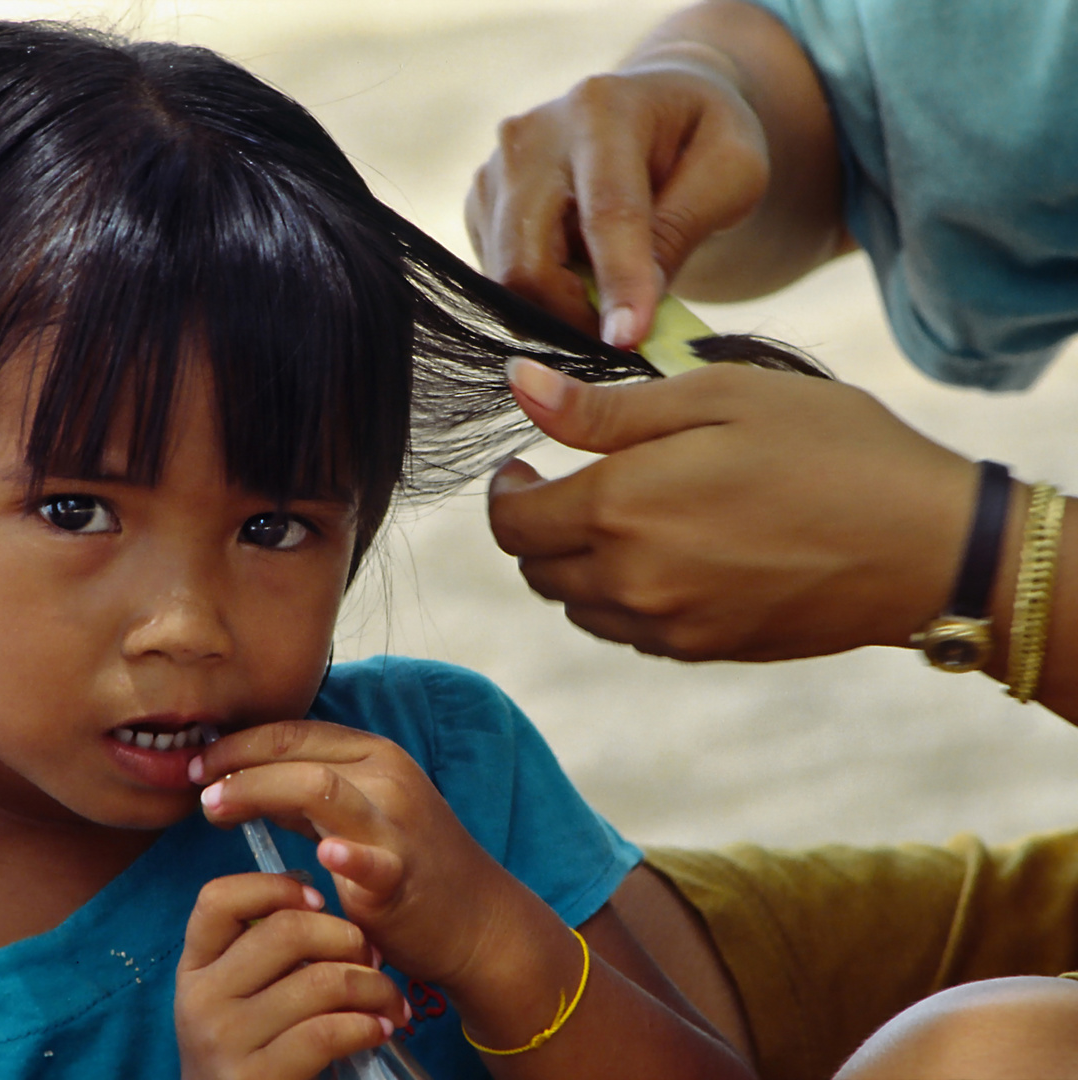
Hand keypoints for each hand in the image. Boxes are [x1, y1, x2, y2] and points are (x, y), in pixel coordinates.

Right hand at [175, 871, 406, 1078]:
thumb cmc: (249, 1052)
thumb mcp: (233, 999)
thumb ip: (261, 955)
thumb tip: (325, 911)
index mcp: (195, 967)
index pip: (218, 898)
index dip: (275, 886)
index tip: (318, 902)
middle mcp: (200, 999)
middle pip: (286, 931)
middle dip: (347, 936)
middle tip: (372, 956)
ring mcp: (224, 1041)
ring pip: (320, 981)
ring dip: (373, 985)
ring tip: (390, 1000)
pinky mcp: (256, 1079)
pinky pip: (327, 1032)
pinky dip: (366, 1025)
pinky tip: (379, 1028)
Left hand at [189, 721, 526, 994]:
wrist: (479, 921)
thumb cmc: (408, 864)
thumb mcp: (355, 813)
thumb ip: (300, 796)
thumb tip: (235, 779)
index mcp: (373, 755)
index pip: (293, 732)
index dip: (239, 743)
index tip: (197, 762)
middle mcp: (387, 776)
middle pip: (297, 753)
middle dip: (236, 764)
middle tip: (193, 783)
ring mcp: (398, 823)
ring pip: (320, 789)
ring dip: (257, 792)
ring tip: (214, 808)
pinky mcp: (406, 874)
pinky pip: (374, 859)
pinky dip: (348, 856)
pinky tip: (324, 857)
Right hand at [464, 59, 766, 346]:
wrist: (651, 108)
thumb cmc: (699, 139)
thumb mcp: (732, 170)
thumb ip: (687, 228)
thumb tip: (631, 309)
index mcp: (601, 110)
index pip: (606, 212)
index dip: (618, 282)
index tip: (628, 339)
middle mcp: (531, 137)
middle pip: (528, 259)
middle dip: (572, 316)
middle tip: (622, 342)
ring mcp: (495, 172)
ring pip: (507, 279)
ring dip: (558, 311)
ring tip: (607, 302)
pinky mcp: (480, 205)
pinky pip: (498, 278)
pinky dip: (540, 298)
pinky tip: (578, 279)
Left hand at [489, 360, 978, 661]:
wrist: (928, 546)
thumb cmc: (831, 450)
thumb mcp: (719, 396)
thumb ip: (605, 407)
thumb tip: (518, 387)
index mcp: (623, 509)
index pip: (512, 521)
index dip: (508, 490)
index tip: (528, 462)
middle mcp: (630, 580)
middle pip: (535, 568)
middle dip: (538, 525)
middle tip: (575, 483)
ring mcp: (666, 626)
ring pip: (576, 604)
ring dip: (577, 563)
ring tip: (626, 516)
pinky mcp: (702, 651)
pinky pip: (626, 631)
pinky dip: (622, 596)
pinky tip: (669, 555)